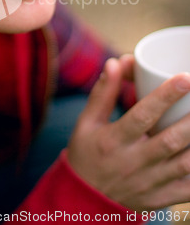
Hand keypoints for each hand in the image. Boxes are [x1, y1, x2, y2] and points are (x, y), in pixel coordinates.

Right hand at [67, 55, 189, 210]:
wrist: (84, 200)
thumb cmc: (87, 153)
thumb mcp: (87, 122)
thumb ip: (102, 92)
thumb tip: (115, 63)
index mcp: (113, 141)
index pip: (142, 115)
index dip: (164, 96)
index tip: (184, 78)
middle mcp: (133, 163)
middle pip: (169, 140)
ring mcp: (149, 183)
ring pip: (184, 163)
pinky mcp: (160, 199)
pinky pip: (188, 189)